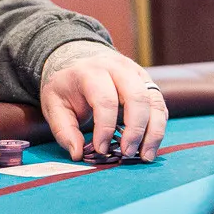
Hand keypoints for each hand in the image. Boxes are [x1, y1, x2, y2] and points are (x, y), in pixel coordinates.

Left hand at [39, 41, 167, 161]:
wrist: (79, 57)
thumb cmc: (67, 85)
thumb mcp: (54, 103)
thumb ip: (63, 130)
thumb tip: (78, 153)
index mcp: (91, 71)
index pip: (105, 99)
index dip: (105, 128)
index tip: (101, 149)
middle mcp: (117, 68)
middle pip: (137, 97)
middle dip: (135, 130)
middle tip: (127, 154)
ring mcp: (135, 72)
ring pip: (154, 100)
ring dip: (154, 131)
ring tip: (144, 156)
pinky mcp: (146, 81)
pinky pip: (159, 104)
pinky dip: (158, 125)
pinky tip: (149, 144)